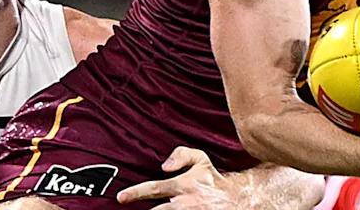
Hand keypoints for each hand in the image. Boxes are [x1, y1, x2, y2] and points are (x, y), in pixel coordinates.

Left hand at [117, 147, 237, 208]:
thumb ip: (181, 154)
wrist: (237, 200)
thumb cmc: (213, 180)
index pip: (155, 188)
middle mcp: (184, 204)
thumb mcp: (201, 159)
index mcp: (183, 186)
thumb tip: (165, 166)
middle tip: (129, 208)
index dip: (136, 193)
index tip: (121, 198)